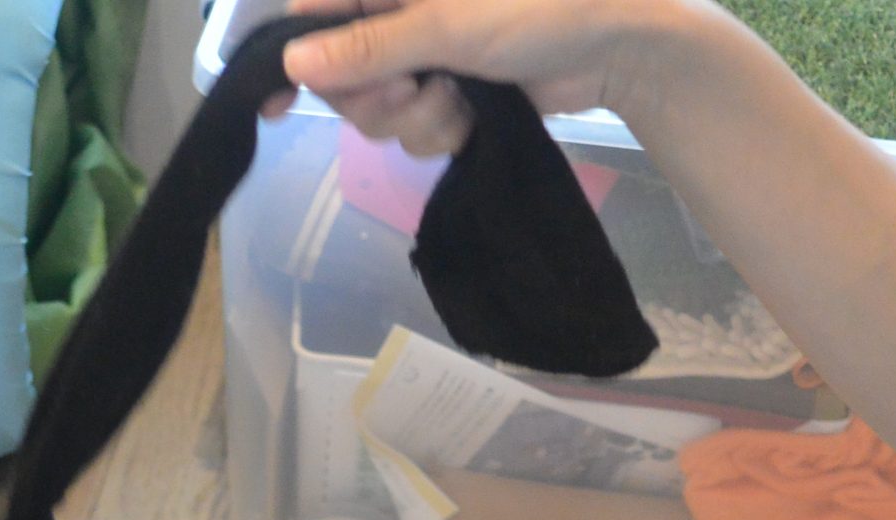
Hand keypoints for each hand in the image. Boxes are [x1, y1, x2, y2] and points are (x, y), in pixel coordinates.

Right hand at [260, 0, 692, 155]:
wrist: (619, 40)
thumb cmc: (536, 3)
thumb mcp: (445, 21)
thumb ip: (367, 45)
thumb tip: (293, 65)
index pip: (312, 13)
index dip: (292, 58)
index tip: (276, 102)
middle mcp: (399, 13)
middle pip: (339, 75)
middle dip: (374, 96)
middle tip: (414, 88)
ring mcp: (425, 56)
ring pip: (377, 112)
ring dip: (417, 118)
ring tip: (459, 97)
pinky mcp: (451, 94)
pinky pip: (415, 131)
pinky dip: (444, 131)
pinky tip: (475, 115)